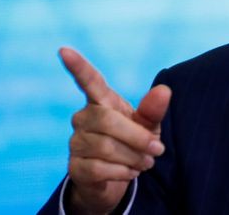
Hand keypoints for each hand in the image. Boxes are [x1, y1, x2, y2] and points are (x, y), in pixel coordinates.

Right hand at [59, 47, 170, 213]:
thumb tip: (164, 90)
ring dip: (134, 158)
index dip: (78, 66)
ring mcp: (76, 142)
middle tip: (157, 149)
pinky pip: (100, 168)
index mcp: (102, 101)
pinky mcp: (74, 166)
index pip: (89, 80)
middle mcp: (84, 118)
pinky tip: (130, 172)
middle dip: (138, 137)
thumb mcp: (149, 125)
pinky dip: (123, 172)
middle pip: (108, 122)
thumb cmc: (134, 142)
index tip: (64, 50)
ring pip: (106, 148)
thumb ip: (154, 110)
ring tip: (145, 162)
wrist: (118, 177)